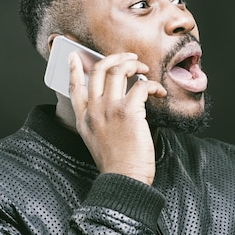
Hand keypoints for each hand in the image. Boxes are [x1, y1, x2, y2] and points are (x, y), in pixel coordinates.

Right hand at [68, 51, 166, 184]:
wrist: (123, 178)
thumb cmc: (116, 163)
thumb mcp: (96, 140)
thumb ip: (99, 120)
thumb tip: (114, 101)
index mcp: (84, 118)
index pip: (74, 87)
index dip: (74, 69)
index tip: (75, 56)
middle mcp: (93, 110)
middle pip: (98, 70)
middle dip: (116, 57)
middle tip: (130, 57)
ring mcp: (109, 109)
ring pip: (118, 70)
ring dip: (134, 65)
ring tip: (144, 70)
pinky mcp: (128, 112)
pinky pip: (141, 86)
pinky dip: (153, 85)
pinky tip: (159, 91)